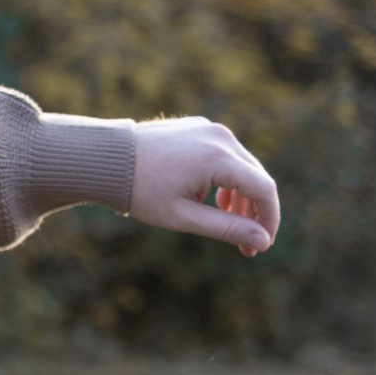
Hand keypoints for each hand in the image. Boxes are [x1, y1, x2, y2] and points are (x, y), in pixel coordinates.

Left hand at [129, 117, 279, 256]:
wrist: (106, 160)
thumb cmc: (141, 190)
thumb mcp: (184, 217)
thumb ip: (226, 229)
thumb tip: (262, 241)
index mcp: (218, 158)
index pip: (264, 189)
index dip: (269, 219)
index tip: (263, 245)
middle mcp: (220, 137)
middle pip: (256, 177)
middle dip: (256, 212)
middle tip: (247, 246)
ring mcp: (210, 129)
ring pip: (243, 167)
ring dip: (242, 197)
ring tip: (231, 223)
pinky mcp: (200, 128)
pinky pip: (226, 156)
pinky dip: (227, 179)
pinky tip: (216, 202)